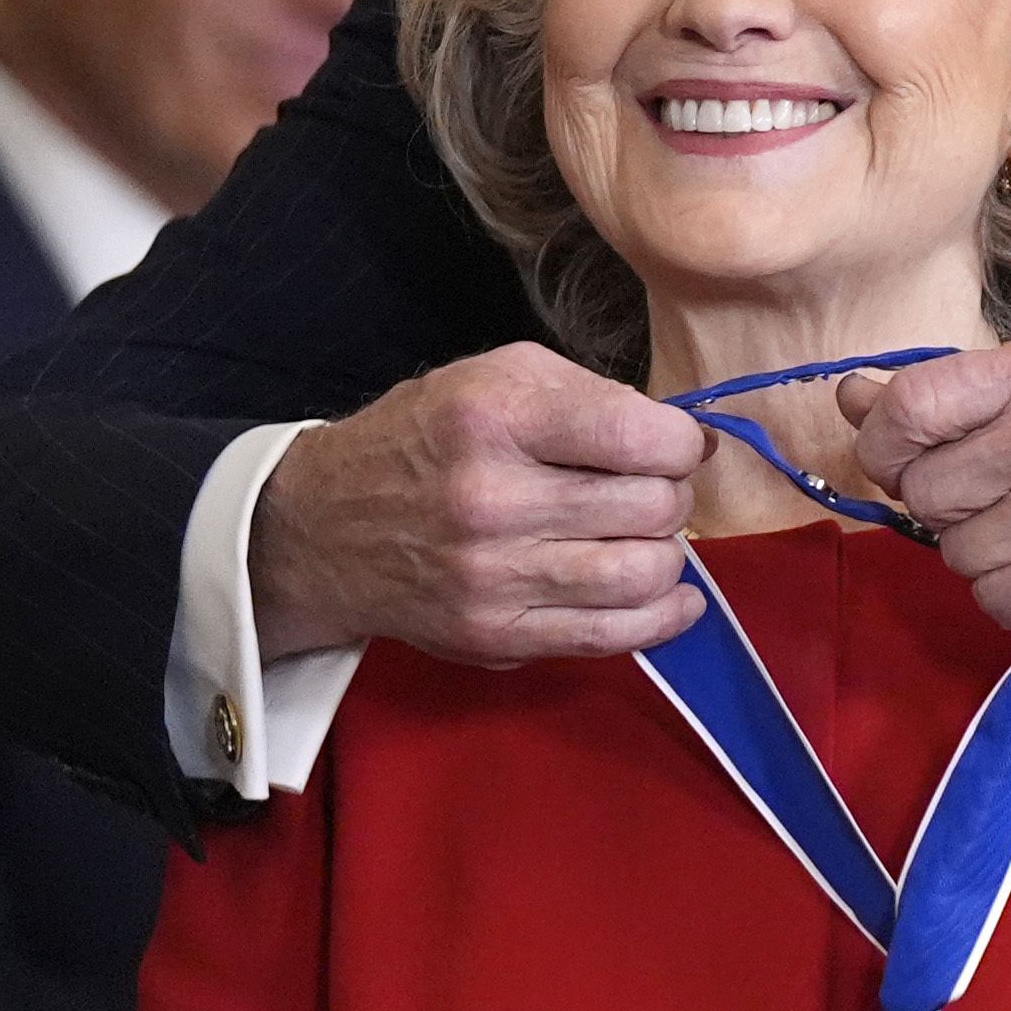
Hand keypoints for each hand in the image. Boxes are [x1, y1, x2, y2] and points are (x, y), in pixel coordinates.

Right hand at [252, 341, 709, 666]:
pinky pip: (611, 636)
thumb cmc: (425, 437)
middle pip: (651, 506)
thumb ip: (594, 394)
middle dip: (672, 492)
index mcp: (497, 417)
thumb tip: (686, 441)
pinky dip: (662, 617)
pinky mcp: (495, 636)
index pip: (639, 437)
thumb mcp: (496, 374)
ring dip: (666, 553)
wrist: (324, 526)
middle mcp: (494, 499)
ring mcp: (494, 578)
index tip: (676, 443)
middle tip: (651, 487)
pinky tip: (674, 596)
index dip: (682, 441)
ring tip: (643, 535)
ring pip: (643, 575)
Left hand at [837, 332, 1010, 639]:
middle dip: (947, 502)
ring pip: (953, 550)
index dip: (883, 441)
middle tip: (1003, 495)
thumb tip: (851, 394)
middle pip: (923, 488)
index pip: (910, 405)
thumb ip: (957, 393)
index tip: (895, 457)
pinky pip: (992, 597)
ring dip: (985, 551)